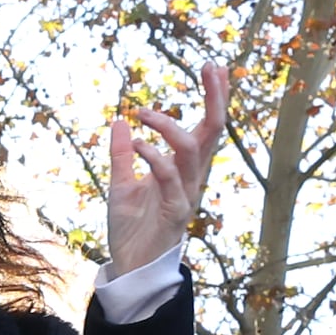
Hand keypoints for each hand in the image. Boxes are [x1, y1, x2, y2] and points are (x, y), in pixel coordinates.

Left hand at [103, 60, 230, 274]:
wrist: (129, 268)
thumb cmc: (131, 229)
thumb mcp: (121, 185)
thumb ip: (122, 156)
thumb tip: (120, 122)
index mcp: (184, 169)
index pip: (205, 128)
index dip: (214, 98)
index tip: (212, 66)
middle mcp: (191, 178)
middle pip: (213, 132)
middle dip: (215, 99)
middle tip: (210, 67)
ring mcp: (186, 194)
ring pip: (192, 152)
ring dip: (169, 127)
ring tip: (143, 112)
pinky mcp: (174, 212)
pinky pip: (169, 178)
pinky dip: (154, 157)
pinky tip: (137, 143)